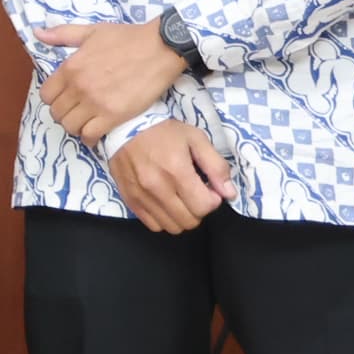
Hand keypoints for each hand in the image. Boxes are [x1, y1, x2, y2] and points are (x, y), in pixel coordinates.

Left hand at [35, 19, 186, 142]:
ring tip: (84, 122)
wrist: (161, 47)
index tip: (64, 98)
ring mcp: (95, 103)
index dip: (53, 98)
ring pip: (70, 126)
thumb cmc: (128, 38)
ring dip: (75, 126)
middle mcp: (79, 87)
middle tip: (75, 111)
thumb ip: (62, 34)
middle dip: (64, 113)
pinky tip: (95, 132)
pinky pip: (90, 135)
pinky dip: (89, 137)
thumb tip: (37, 34)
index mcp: (70, 68)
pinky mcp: (114, 116)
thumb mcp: (91, 31)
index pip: (46, 95)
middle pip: (57, 113)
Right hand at [110, 119, 231, 232]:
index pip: (204, 206)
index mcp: (176, 171)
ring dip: (182, 216)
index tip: (208, 188)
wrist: (124, 126)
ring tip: (180, 198)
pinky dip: (164, 218)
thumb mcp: (196, 139)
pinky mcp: (130, 200)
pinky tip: (165, 203)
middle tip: (195, 192)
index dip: (213, 200)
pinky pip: (153, 225)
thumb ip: (216, 166)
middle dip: (198, 209)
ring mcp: (141, 196)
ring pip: (172, 226)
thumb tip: (229, 193)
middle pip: (189, 221)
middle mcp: (157, 188)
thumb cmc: (163, 131)